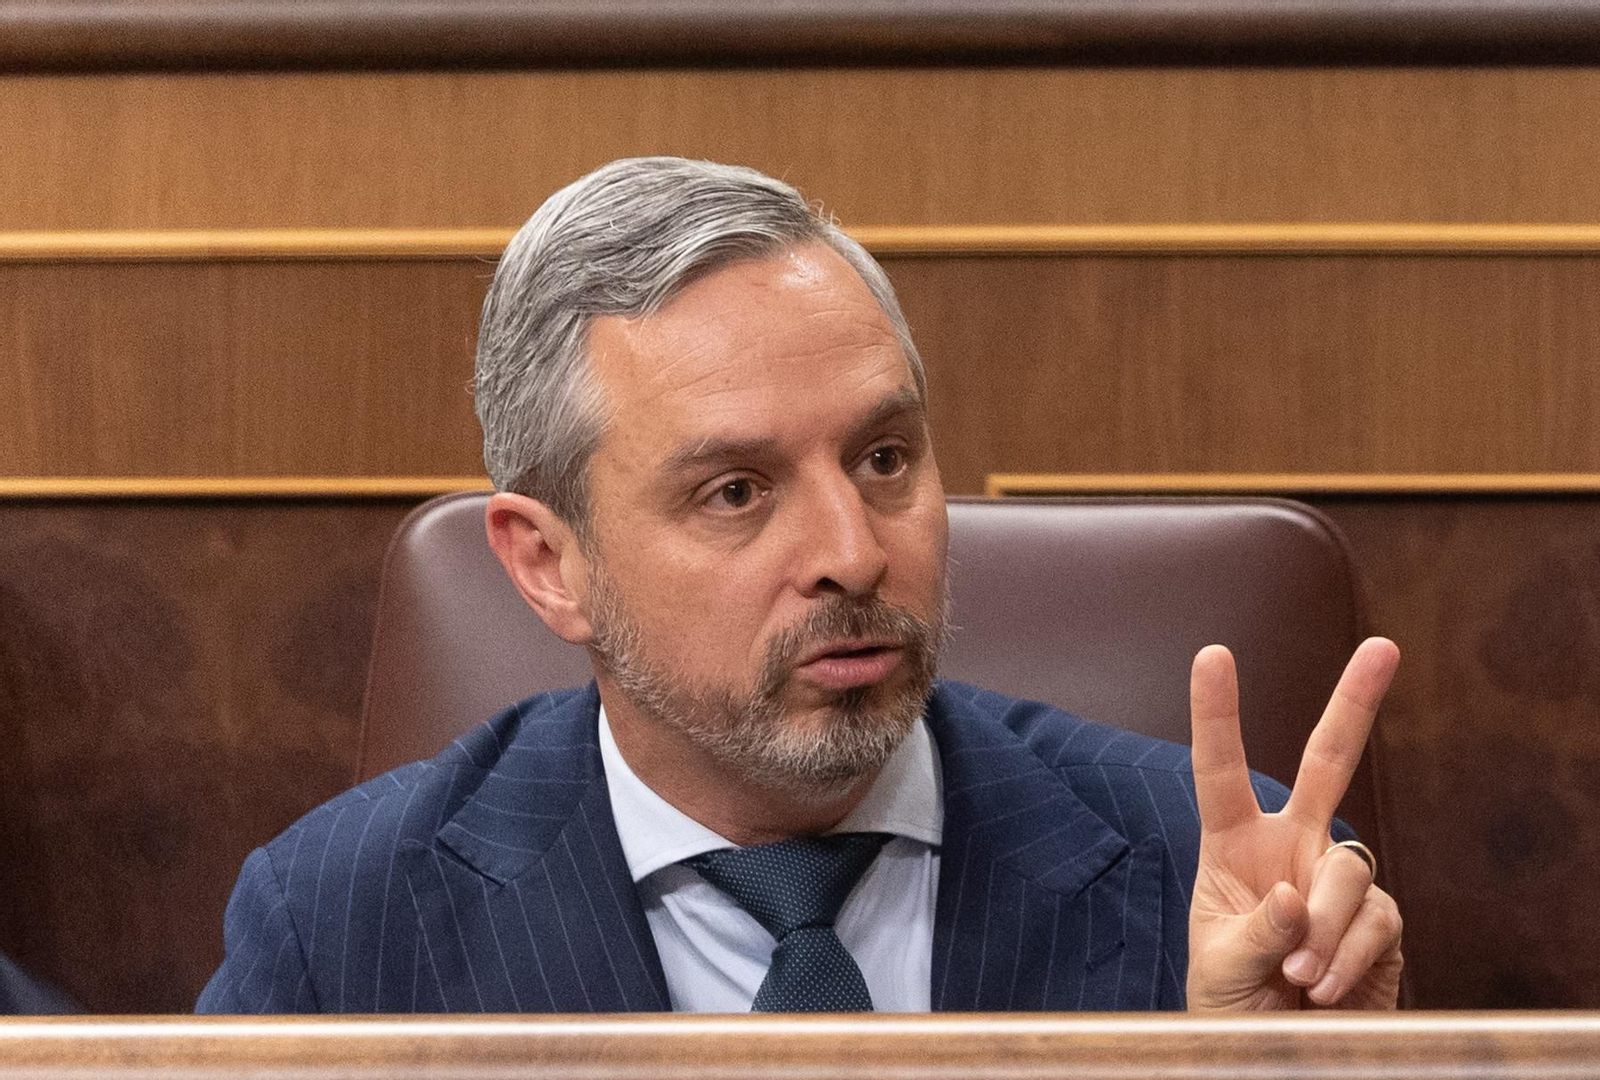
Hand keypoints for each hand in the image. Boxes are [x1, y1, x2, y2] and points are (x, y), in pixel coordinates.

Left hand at [1185, 637, 1403, 1010]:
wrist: (1273, 1051)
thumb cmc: (1232, 1001)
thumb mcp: (1219, 966)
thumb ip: (1253, 931)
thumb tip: (1294, 894)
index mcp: (1234, 845)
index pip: (1222, 770)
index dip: (1217, 713)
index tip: (1213, 654)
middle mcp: (1291, 847)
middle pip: (1329, 763)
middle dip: (1357, 703)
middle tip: (1383, 646)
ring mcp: (1339, 878)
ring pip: (1346, 869)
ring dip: (1319, 930)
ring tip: (1296, 979)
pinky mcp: (1380, 919)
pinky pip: (1375, 919)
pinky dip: (1346, 958)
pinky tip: (1323, 988)